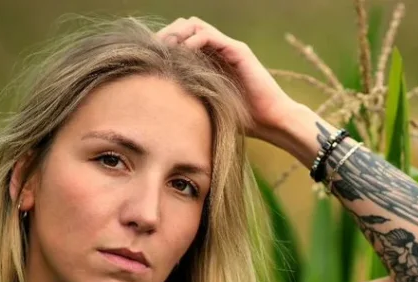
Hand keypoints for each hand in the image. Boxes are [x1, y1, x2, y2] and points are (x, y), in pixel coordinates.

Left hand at [156, 17, 297, 143]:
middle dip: (166, 34)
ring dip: (177, 33)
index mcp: (209, 59)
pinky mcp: (239, 51)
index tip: (146, 56)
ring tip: (165, 49)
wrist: (271, 121)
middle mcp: (218, 49)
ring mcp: (229, 48)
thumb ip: (188, 99)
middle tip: (152, 49)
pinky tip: (183, 55)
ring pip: (195, 25)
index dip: (163, 42)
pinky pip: (210, 36)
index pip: (181, 37)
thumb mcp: (206, 107)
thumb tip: (158, 107)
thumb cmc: (241, 120)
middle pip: (185, 25)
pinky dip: (194, 42)